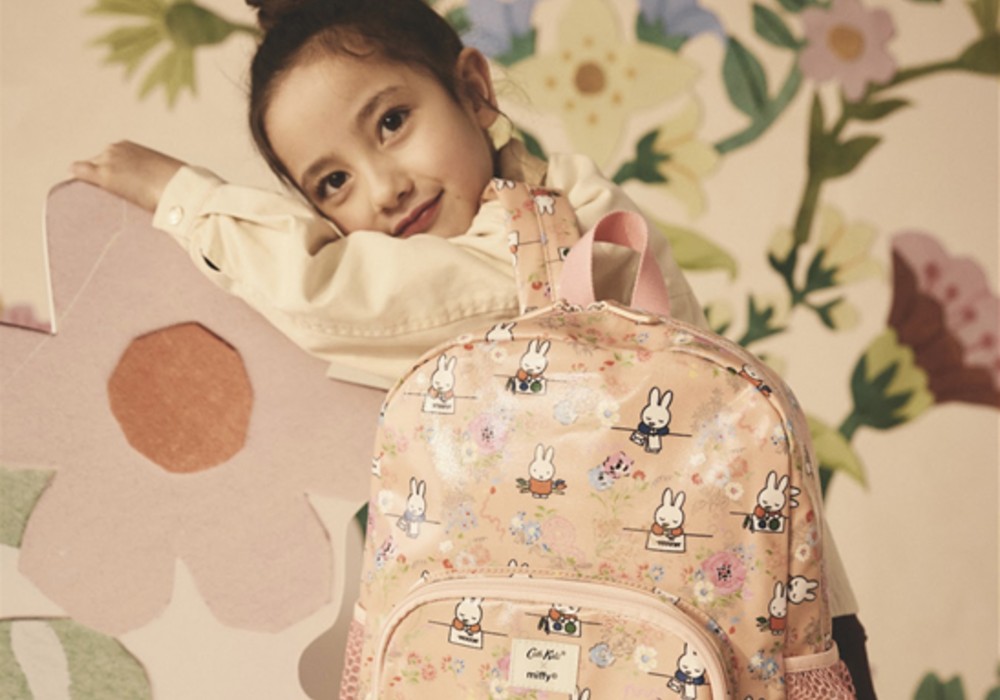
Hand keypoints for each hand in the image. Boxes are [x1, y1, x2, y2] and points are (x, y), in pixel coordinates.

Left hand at [71, 141, 185, 211]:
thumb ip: (148, 176)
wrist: (179, 188)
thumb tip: (151, 190)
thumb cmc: (178, 185)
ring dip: (91, 183)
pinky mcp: (104, 176)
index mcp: (127, 147)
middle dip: (99, 177)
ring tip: (97, 201)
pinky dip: (77, 179)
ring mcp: (108, 161)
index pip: (108, 158)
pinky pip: (79, 172)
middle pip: (95, 163)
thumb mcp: (161, 174)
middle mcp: (114, 149)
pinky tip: (74, 192)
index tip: (116, 186)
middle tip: (108, 197)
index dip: (111, 173)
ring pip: (88, 170)